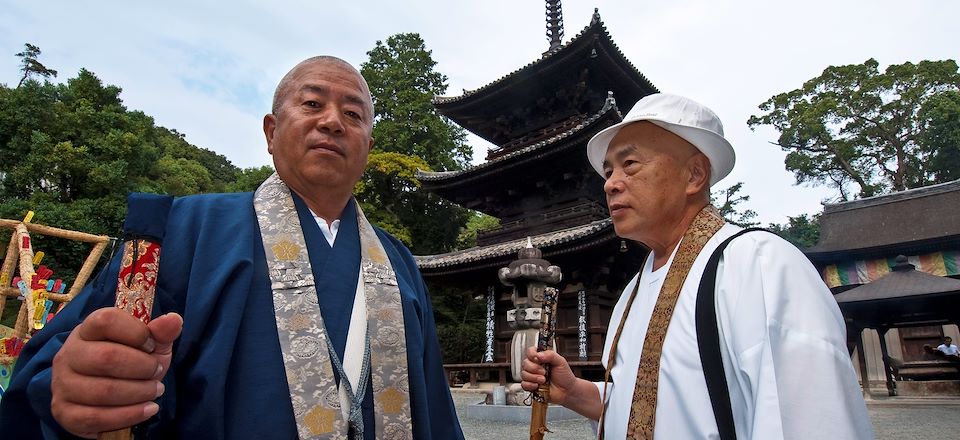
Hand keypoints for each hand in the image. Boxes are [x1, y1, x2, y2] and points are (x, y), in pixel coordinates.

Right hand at [51, 308, 182, 437]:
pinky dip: (129, 415)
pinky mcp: (64, 413)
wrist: (105, 394)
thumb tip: (174, 320)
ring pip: (103, 391)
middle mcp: (68, 354)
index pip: (106, 320)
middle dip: (142, 367)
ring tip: (155, 391)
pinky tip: (147, 409)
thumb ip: (160, 332)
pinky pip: (95, 417)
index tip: (152, 345)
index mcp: (87, 330)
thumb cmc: (128, 361)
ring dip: (139, 393)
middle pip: (106, 357)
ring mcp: (62, 384)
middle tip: (157, 372)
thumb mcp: (149, 345)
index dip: (136, 332)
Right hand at [519, 347, 577, 405]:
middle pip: (525, 363)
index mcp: (542, 358)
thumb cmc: (565, 377)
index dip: (531, 354)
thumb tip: (538, 355)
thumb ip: (550, 355)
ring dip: (534, 378)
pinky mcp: (531, 386)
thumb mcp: (561, 362)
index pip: (530, 351)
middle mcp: (536, 366)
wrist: (567, 391)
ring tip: (543, 380)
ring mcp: (533, 376)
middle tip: (544, 372)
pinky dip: (530, 385)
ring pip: (524, 374)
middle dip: (534, 368)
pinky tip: (538, 386)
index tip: (537, 359)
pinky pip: (524, 384)